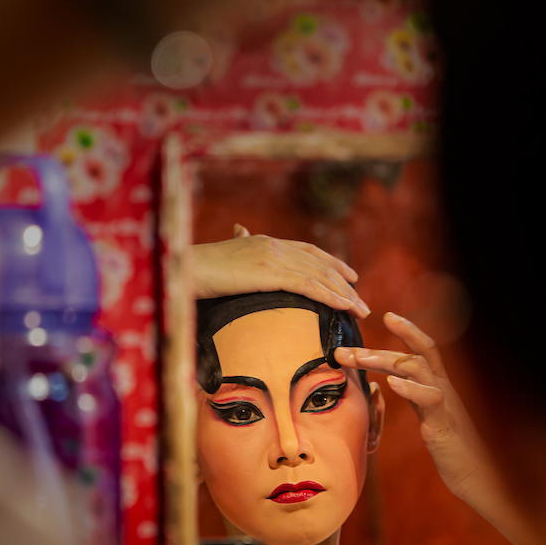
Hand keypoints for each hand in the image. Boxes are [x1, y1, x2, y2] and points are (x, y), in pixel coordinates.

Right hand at [191, 225, 369, 317]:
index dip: (331, 263)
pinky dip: (331, 296)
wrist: (184, 268)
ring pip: (319, 276)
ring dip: (344, 294)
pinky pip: (309, 286)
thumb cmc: (198, 269)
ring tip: (360, 310)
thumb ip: (239, 249)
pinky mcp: (270, 273)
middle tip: (361, 301)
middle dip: (344, 283)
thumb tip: (240, 234)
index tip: (349, 275)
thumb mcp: (224, 258)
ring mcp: (274, 257)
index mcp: (265, 242)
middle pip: (319, 265)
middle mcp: (274, 246)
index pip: (307, 251)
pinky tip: (345, 306)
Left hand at [334, 313, 487, 502]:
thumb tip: (390, 383)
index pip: (424, 349)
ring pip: (418, 369)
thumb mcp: (428, 414)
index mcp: (438, 385)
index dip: (408, 330)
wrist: (476, 475)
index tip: (386, 315)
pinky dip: (411, 389)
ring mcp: (445, 404)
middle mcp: (443, 388)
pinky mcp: (443, 425)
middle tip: (343, 350)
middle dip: (376, 349)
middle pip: (413, 355)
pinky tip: (392, 384)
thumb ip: (414, 395)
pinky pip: (430, 400)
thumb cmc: (450, 447)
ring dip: (385, 361)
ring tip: (359, 359)